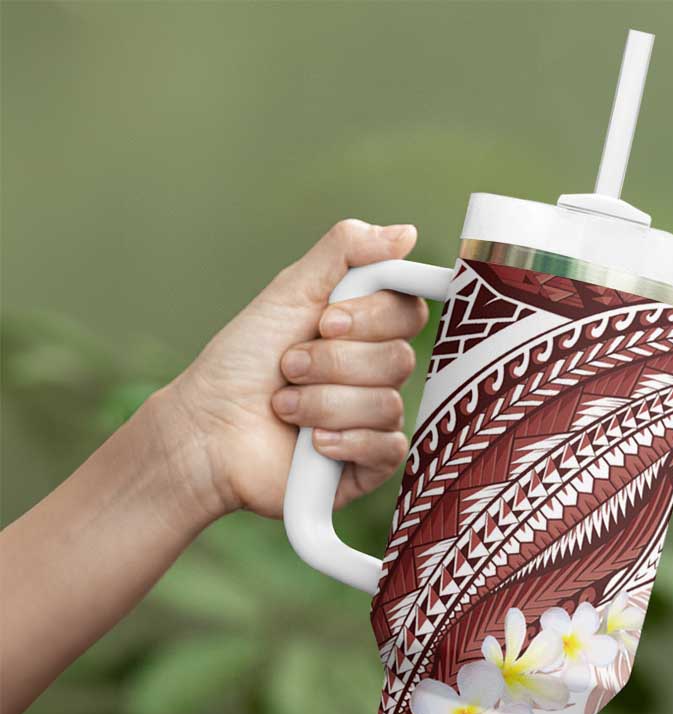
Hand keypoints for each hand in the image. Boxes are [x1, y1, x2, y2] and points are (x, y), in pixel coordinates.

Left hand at [150, 220, 428, 521]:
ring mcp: (375, 421)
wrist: (207, 430)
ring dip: (323, 403)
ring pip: (387, 404)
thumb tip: (408, 233)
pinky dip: (343, 441)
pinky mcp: (369, 466)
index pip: (409, 311)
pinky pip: (387, 448)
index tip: (326, 320)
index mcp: (365, 331)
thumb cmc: (241, 362)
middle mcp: (376, 374)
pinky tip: (311, 444)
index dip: (372, 317)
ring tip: (283, 406)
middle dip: (333, 362)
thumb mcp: (290, 292)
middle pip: (400, 359)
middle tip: (288, 366)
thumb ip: (346, 253)